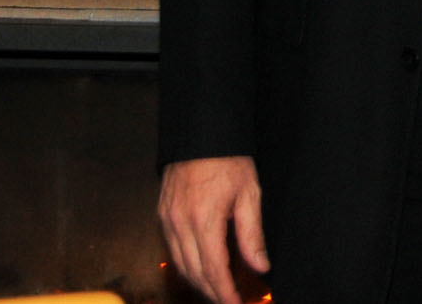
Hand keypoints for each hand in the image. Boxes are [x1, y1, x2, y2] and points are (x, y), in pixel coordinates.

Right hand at [159, 155, 267, 303]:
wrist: (200, 135)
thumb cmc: (228, 160)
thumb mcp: (249, 194)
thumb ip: (252, 234)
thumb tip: (260, 265)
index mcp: (204, 220)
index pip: (213, 269)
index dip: (224, 292)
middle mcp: (180, 225)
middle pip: (194, 272)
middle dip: (212, 292)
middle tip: (229, 301)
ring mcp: (167, 221)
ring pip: (179, 265)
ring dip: (197, 282)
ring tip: (217, 291)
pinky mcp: (161, 216)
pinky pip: (172, 250)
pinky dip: (186, 265)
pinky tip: (199, 268)